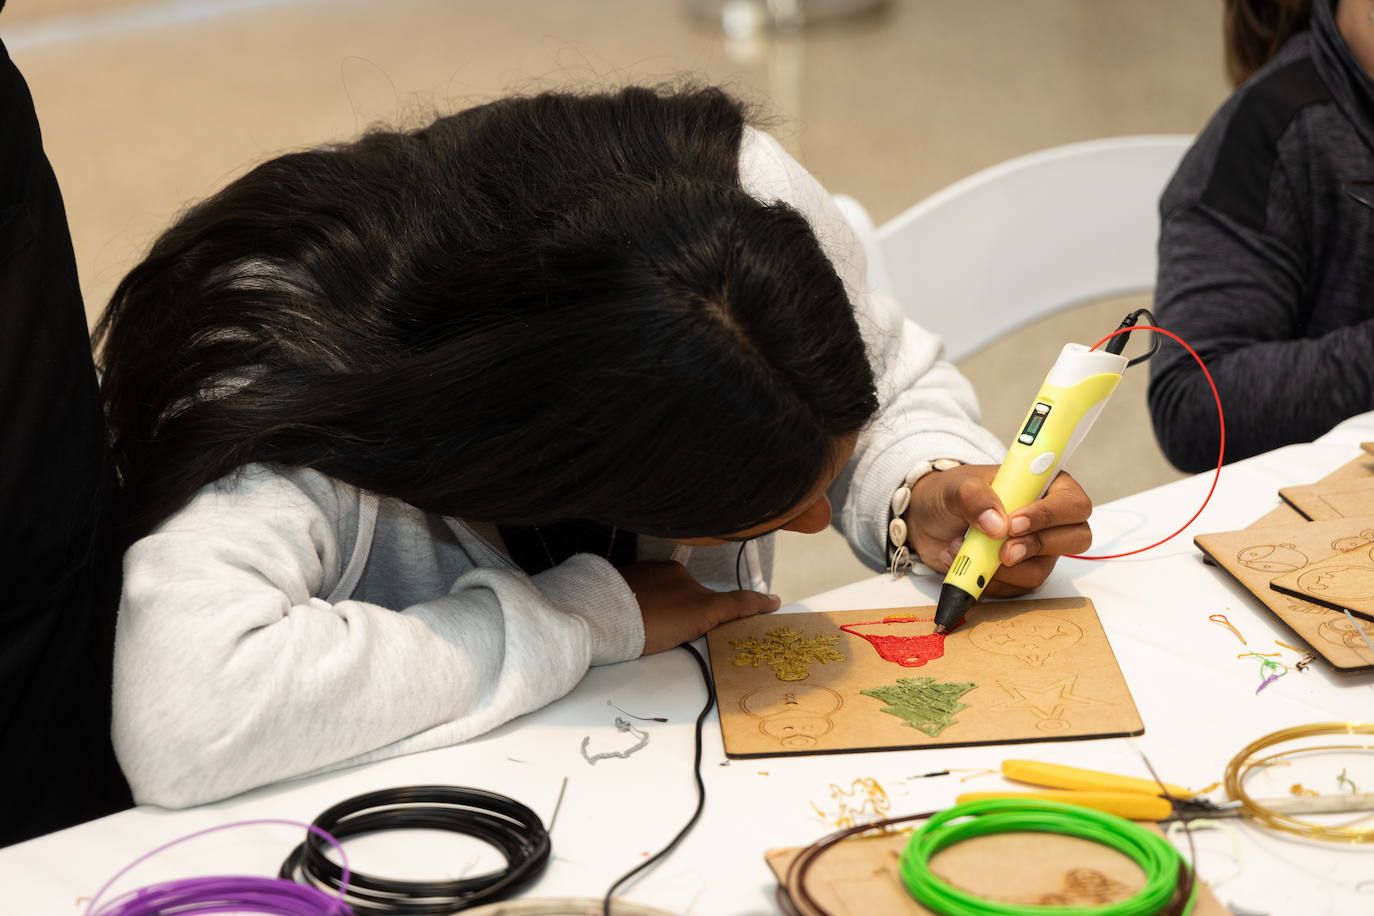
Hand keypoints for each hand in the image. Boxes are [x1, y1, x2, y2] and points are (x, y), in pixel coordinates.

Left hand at [618, 561, 780, 654]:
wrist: (599, 617)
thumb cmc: (651, 620)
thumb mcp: (702, 613)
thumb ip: (736, 605)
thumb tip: (771, 600)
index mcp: (681, 574)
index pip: (713, 595)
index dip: (733, 607)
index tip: (757, 607)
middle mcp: (659, 571)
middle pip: (684, 597)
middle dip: (686, 615)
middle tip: (677, 637)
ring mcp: (634, 578)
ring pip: (658, 599)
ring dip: (660, 614)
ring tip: (650, 634)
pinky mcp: (613, 588)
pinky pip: (634, 600)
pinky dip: (639, 611)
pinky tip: (632, 625)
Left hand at [903, 464, 1091, 596]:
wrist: (927, 520)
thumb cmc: (951, 494)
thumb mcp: (956, 486)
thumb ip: (975, 497)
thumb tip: (998, 524)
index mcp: (1044, 486)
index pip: (1071, 502)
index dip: (1049, 515)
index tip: (1014, 524)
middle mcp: (1049, 519)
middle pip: (1075, 539)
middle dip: (1036, 547)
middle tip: (1003, 551)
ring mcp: (1036, 549)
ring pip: (1041, 570)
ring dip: (999, 568)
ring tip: (960, 547)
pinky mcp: (1018, 574)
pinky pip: (1015, 589)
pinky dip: (986, 581)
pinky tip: (962, 562)